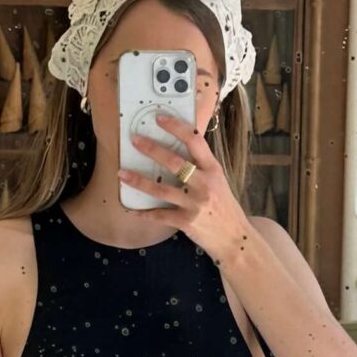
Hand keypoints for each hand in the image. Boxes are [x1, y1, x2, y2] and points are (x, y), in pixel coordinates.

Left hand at [129, 113, 256, 264]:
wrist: (234, 237)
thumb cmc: (224, 207)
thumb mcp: (218, 182)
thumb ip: (201, 167)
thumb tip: (176, 150)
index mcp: (213, 169)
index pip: (195, 141)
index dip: (176, 127)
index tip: (160, 118)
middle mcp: (204, 184)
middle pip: (174, 162)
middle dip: (152, 149)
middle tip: (135, 140)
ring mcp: (195, 204)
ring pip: (161, 189)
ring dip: (139, 181)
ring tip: (122, 173)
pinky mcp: (186, 222)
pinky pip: (160, 215)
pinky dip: (144, 213)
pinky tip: (132, 209)